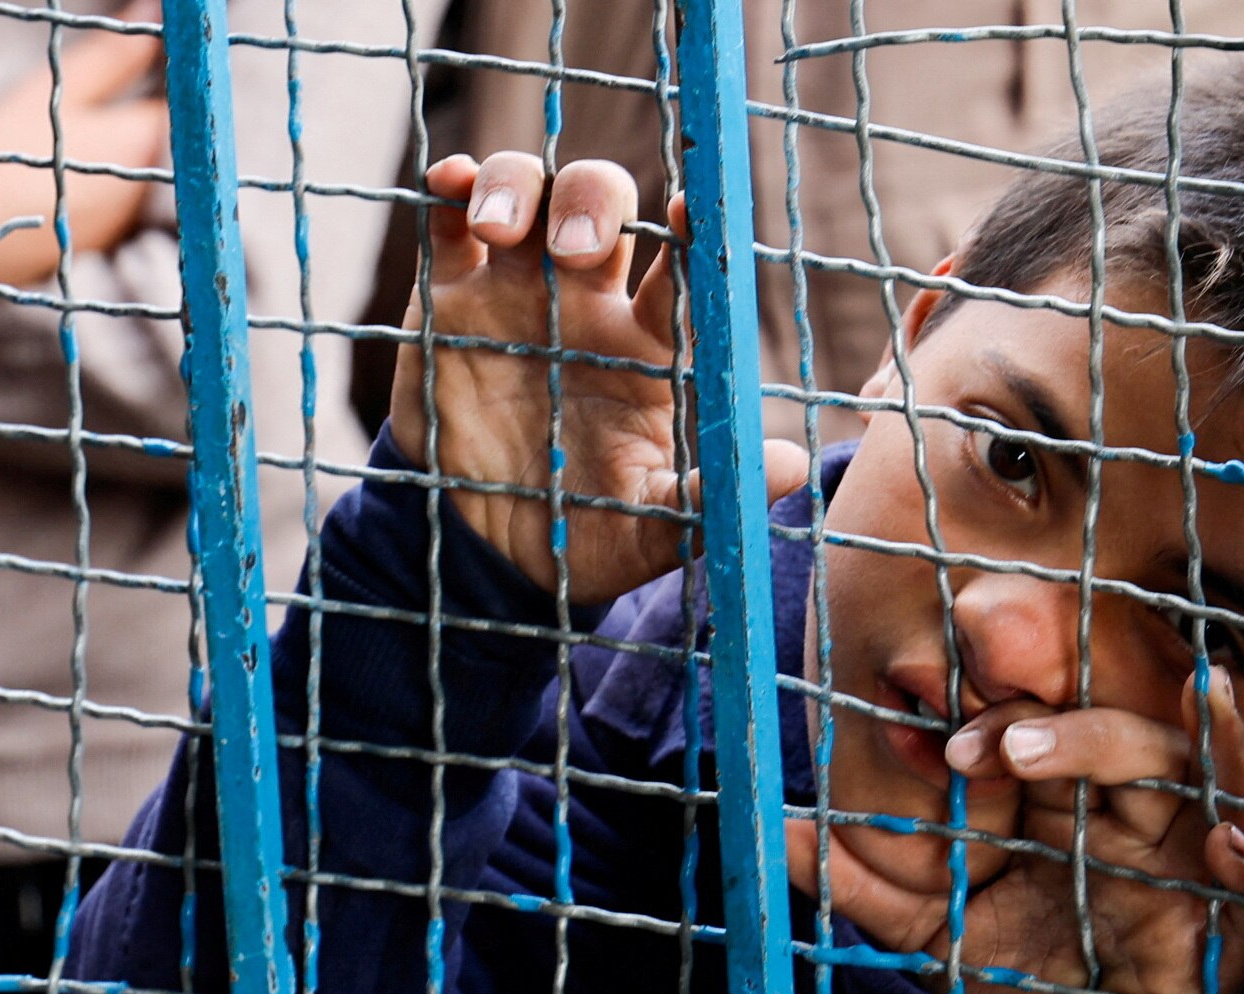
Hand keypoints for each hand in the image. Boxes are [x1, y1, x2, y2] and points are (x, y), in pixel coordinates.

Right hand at [0, 4, 168, 311]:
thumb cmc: (16, 152)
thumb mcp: (61, 91)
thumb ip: (114, 54)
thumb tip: (152, 13)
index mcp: (147, 139)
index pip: (184, 101)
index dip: (173, 78)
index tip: (157, 59)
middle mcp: (153, 182)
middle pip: (159, 134)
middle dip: (137, 113)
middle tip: (91, 102)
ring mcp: (132, 213)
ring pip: (134, 165)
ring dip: (113, 148)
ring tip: (65, 143)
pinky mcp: (109, 235)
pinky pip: (111, 195)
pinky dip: (95, 179)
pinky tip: (60, 175)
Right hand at [392, 152, 809, 603]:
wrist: (491, 557)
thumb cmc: (587, 533)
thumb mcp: (653, 527)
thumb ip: (712, 497)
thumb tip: (795, 469)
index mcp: (649, 345)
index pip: (681, 268)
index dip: (690, 228)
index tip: (689, 209)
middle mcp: (588, 303)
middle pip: (603, 205)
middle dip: (593, 201)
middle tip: (576, 251)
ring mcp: (517, 291)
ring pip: (530, 195)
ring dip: (519, 187)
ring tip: (500, 231)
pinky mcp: (449, 299)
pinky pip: (449, 224)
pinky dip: (451, 189)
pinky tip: (450, 187)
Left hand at [790, 669, 1243, 993]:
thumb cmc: (1023, 984)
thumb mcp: (933, 939)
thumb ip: (866, 886)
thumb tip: (779, 831)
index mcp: (1060, 790)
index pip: (1035, 718)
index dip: (991, 702)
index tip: (926, 727)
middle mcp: (1123, 796)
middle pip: (1100, 718)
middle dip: (1043, 714)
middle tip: (975, 741)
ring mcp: (1182, 833)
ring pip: (1168, 754)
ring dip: (1105, 741)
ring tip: (1030, 749)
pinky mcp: (1233, 889)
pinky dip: (1240, 810)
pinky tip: (1218, 790)